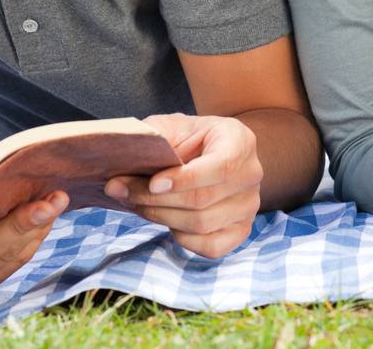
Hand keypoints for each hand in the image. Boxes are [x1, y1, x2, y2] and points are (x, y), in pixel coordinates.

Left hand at [103, 113, 262, 258]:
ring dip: (161, 217)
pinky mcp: (241, 231)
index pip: (220, 166)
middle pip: (204, 199)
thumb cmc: (188, 138)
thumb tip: (130, 158)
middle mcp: (251, 174)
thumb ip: (154, 139)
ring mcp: (249, 206)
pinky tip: (166, 219)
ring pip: (203, 224)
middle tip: (121, 190)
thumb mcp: (171, 126)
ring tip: (135, 202)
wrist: (209, 152)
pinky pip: (211, 246)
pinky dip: (182, 237)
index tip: (152, 182)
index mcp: (240, 141)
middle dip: (156, 199)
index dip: (184, 179)